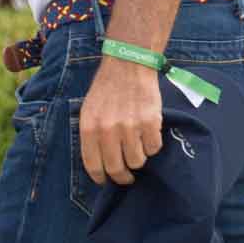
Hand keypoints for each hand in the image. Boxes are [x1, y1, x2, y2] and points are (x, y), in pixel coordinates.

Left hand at [78, 56, 162, 185]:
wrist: (128, 63)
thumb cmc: (107, 87)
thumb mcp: (89, 109)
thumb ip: (92, 135)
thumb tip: (99, 163)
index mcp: (89, 127)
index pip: (93, 165)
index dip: (101, 177)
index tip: (106, 180)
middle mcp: (108, 130)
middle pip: (117, 169)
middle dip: (122, 176)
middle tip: (127, 175)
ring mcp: (130, 127)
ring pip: (137, 161)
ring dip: (138, 157)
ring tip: (137, 143)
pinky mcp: (151, 123)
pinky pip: (154, 148)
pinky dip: (152, 144)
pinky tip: (148, 131)